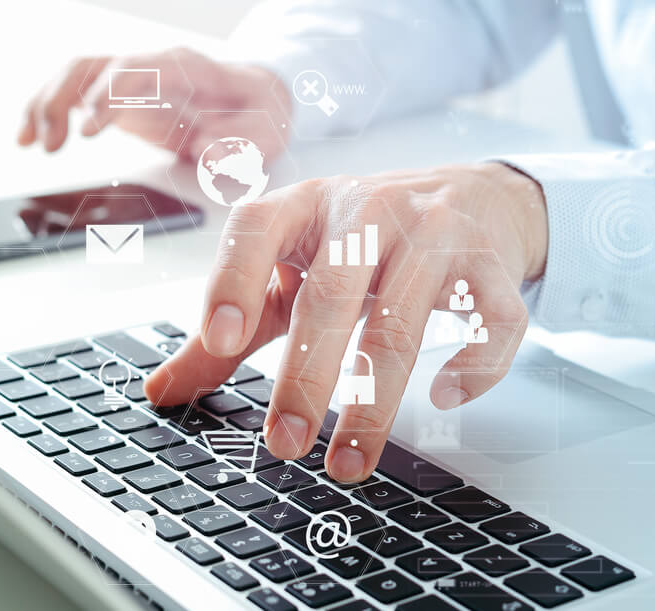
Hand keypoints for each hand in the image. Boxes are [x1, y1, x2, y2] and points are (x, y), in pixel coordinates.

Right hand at [17, 47, 290, 162]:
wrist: (259, 98)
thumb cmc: (260, 113)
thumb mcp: (263, 132)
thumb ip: (237, 143)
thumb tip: (206, 153)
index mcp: (185, 68)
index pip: (134, 71)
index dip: (107, 96)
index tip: (89, 129)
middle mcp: (152, 66)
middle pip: (92, 67)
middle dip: (63, 100)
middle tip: (52, 145)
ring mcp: (134, 79)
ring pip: (75, 76)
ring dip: (46, 105)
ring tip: (33, 143)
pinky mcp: (124, 98)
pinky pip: (76, 94)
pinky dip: (49, 111)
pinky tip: (33, 138)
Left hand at [145, 162, 547, 481]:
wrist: (474, 193)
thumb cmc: (370, 234)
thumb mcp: (297, 262)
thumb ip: (237, 320)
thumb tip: (164, 389)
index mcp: (310, 204)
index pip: (259, 226)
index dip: (233, 279)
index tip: (219, 341)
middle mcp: (372, 209)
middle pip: (333, 296)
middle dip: (305, 377)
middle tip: (283, 443)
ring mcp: (437, 235)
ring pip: (404, 323)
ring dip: (373, 402)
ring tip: (348, 460)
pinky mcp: (491, 266)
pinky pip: (490, 322)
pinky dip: (473, 367)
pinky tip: (444, 398)